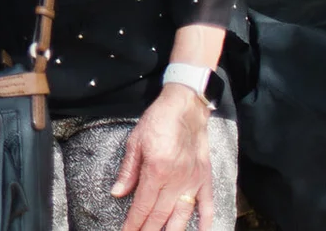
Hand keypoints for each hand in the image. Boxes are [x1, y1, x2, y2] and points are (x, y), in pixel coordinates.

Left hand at [112, 83, 214, 230]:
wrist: (185, 107)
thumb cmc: (158, 121)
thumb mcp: (135, 142)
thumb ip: (128, 171)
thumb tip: (118, 193)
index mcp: (156, 171)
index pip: (142, 205)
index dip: (134, 223)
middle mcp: (176, 180)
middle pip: (160, 215)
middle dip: (149, 230)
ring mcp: (192, 181)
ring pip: (182, 215)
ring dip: (173, 230)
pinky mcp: (204, 177)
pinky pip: (207, 204)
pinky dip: (206, 220)